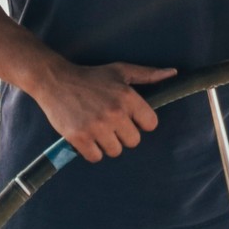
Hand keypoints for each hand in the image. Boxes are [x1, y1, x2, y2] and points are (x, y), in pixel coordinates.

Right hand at [31, 61, 171, 161]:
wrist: (56, 81)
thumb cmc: (91, 77)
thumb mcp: (121, 71)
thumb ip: (148, 74)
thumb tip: (173, 73)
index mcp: (127, 97)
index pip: (150, 124)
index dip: (140, 122)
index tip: (129, 117)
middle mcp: (114, 113)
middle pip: (133, 141)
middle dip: (123, 134)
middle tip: (110, 122)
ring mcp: (96, 126)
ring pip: (115, 151)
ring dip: (107, 144)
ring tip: (98, 128)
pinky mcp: (79, 137)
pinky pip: (96, 157)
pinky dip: (92, 151)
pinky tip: (87, 136)